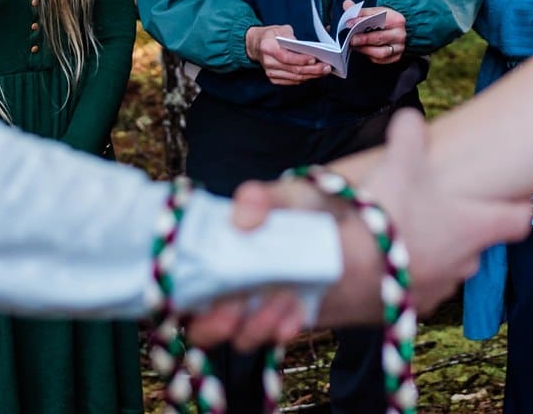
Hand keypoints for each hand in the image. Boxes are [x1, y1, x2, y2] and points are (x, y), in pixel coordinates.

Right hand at [181, 183, 329, 351]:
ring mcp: (257, 308)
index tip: (193, 285)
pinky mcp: (285, 321)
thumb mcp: (285, 193)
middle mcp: (230, 288)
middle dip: (212, 326)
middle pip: (201, 327)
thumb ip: (260, 198)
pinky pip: (277, 339)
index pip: (180, 284)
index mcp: (215, 254)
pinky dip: (284, 329)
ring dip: (256, 325)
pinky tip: (297, 310)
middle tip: (233, 308)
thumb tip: (241, 220)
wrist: (356, 228)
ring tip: (283, 295)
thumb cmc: (307, 206)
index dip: (176, 294)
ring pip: (240, 338)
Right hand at [246, 24, 328, 84]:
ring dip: (311, 75)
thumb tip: (302, 45)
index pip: (286, 57)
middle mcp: (268, 62)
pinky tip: (314, 74)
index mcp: (267, 47)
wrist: (256, 45)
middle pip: (293, 70)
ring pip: (295, 78)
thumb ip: (290, 35)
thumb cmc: (270, 36)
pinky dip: (305, 78)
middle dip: (312, 69)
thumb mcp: (279, 29)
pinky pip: (292, 81)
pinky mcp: (274, 79)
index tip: (314, 58)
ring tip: (324, 71)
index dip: (301, 59)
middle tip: (326, 67)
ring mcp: (271, 73)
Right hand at [314, 110, 531, 327]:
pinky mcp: (411, 309)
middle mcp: (465, 263)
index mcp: (475, 228)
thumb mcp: (400, 164)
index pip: (519, 221)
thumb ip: (410, 136)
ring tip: (405, 236)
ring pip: (448, 268)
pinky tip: (385, 261)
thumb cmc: (388, 213)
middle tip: (439, 210)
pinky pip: (418, 290)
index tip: (518, 200)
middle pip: (477, 244)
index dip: (520, 208)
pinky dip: (407, 276)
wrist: (347, 268)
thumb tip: (410, 118)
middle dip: (462, 229)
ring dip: (434, 254)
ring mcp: (440, 290)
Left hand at [346, 4, 407, 63]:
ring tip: (354, 45)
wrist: (396, 30)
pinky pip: (380, 60)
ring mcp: (399, 48)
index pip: (377, 20)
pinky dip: (369, 56)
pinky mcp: (396, 57)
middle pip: (379, 38)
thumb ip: (360, 10)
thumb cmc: (385, 21)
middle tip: (350, 39)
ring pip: (380, 52)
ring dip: (365, 49)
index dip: (361, 21)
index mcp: (396, 19)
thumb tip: (347, 4)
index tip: (349, 23)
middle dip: (363, 39)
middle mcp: (400, 34)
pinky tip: (362, 50)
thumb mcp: (375, 12)